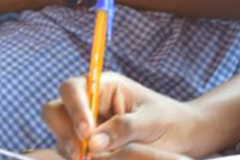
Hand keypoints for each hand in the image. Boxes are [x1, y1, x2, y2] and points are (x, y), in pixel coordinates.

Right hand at [43, 72, 215, 159]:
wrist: (184, 138)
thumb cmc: (171, 122)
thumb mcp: (152, 122)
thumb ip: (124, 128)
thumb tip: (93, 142)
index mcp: (105, 86)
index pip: (74, 89)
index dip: (74, 108)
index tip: (87, 132)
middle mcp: (90, 104)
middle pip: (56, 110)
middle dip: (63, 130)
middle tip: (81, 153)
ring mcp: (86, 126)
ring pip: (60, 134)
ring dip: (68, 148)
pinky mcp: (89, 147)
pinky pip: (70, 152)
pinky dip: (75, 157)